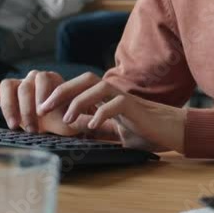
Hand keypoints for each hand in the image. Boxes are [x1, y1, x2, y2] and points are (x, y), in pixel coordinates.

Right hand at [0, 71, 117, 138]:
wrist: (50, 123)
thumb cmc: (63, 120)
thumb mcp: (75, 120)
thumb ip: (84, 119)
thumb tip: (96, 121)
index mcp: (50, 79)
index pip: (43, 78)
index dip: (41, 95)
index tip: (43, 114)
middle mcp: (31, 78)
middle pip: (24, 85)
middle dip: (26, 109)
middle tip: (31, 128)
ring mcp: (16, 84)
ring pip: (6, 85)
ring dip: (9, 106)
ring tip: (14, 125)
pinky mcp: (1, 92)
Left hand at [41, 80, 186, 152]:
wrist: (172, 131)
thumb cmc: (145, 132)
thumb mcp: (114, 133)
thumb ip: (96, 129)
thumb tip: (73, 132)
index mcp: (107, 98)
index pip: (79, 87)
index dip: (58, 95)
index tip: (41, 110)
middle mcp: (114, 93)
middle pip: (85, 80)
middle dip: (61, 91)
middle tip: (43, 108)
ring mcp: (125, 98)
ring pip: (98, 86)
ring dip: (78, 101)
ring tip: (66, 120)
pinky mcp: (136, 107)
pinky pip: (116, 104)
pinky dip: (101, 113)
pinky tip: (91, 127)